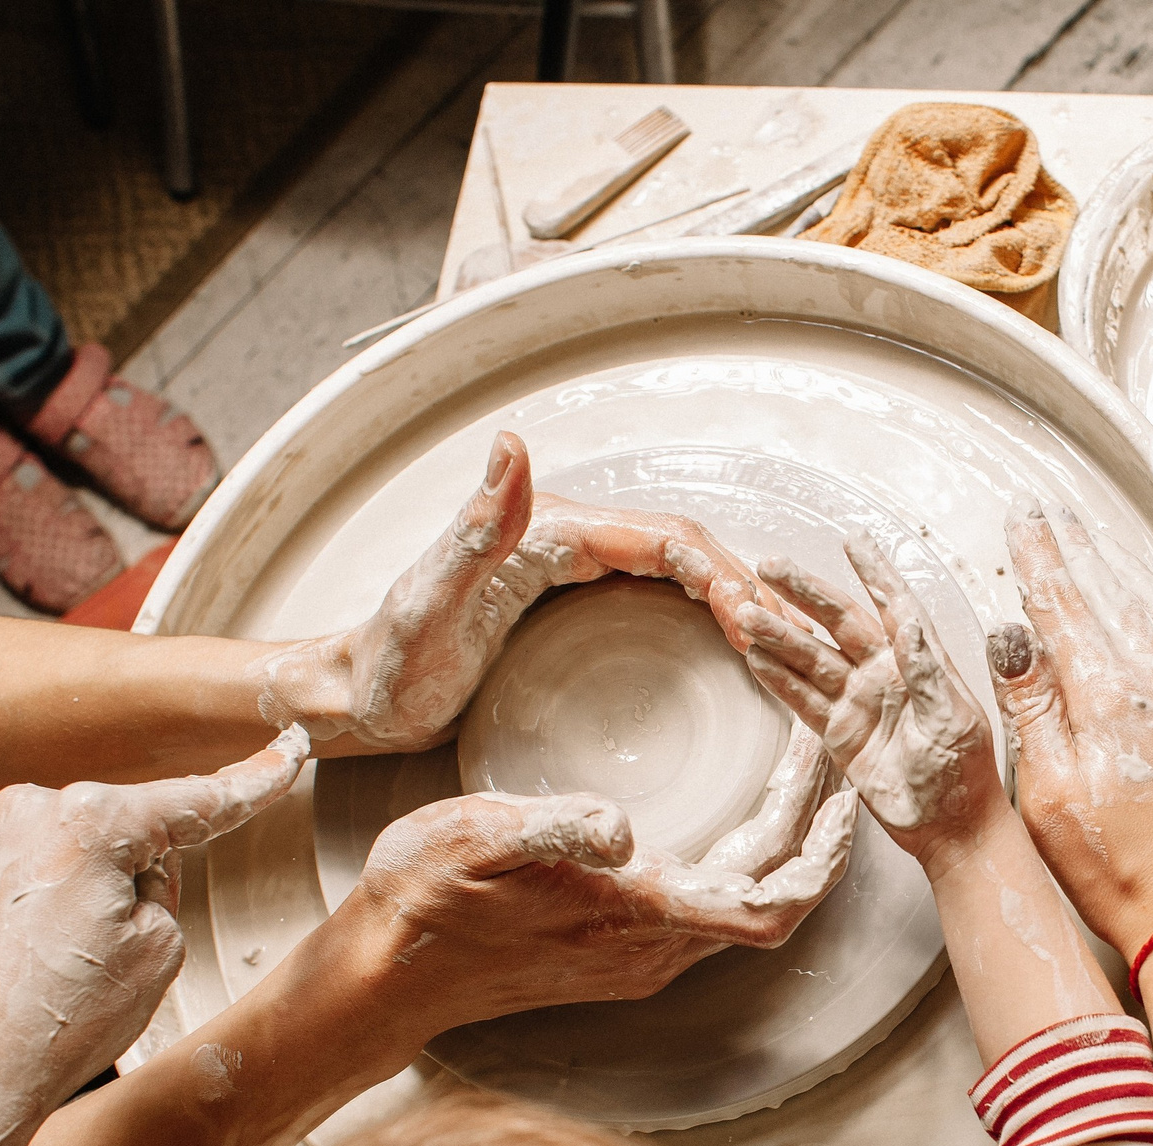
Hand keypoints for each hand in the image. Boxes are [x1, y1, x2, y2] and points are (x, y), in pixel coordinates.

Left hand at [0, 730, 308, 1145]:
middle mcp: (23, 811)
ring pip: (61, 856)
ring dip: (74, 900)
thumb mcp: (161, 952)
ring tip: (54, 977)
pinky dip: (26, 919)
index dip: (251, 783)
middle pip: (117, 831)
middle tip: (111, 959)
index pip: (193, 801)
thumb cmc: (60, 1025)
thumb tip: (131, 868)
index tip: (286, 755)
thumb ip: (162, 887)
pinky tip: (18, 974)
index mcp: (92, 820)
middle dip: (130, 879)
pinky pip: (11, 882)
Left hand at [257, 430, 777, 751]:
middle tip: (798, 640)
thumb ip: (477, 523)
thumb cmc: (389, 660)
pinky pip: (660, 602)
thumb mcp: (430, 597)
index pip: (666, 540)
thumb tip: (511, 442)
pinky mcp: (572, 606)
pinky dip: (707, 622)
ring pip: (681, 574)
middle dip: (749, 589)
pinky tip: (733, 656)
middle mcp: (567, 540)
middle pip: (687, 552)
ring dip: (736, 603)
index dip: (723, 577)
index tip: (760, 625)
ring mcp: (572, 573)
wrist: (354, 697)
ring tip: (787, 646)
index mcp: (551, 533)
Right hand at [348, 750, 856, 1037]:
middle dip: (809, 828)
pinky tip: (728, 816)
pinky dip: (737, 861)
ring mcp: (636, 956)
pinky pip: (706, 908)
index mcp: (634, 916)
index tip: (846, 801)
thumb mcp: (477, 838)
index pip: (769, 906)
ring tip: (794, 775)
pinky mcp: (616, 951)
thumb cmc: (422, 900)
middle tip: (826, 753)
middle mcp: (651, 949)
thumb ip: (554, 828)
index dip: (822, 859)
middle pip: (769, 898)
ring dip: (777, 846)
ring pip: (739, 903)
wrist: (380, 974)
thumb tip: (622, 826)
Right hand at [735, 535, 1005, 878]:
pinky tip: (754, 657)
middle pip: (838, 622)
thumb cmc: (965, 775)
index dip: (873, 571)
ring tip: (746, 613)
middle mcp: (886, 674)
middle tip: (770, 567)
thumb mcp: (953, 720)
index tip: (854, 541)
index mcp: (920, 662)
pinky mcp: (840, 733)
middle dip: (804, 594)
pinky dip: (778, 679)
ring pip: (812, 659)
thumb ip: (929, 672)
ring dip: (779, 636)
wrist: (951, 830)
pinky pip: (803, 700)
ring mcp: (860, 702)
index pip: (893, 605)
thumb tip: (911, 626)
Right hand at [989, 505, 1152, 959]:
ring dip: (1122, 572)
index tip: (1023, 526)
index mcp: (1113, 699)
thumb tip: (1015, 643)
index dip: (1039, 562)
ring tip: (1097, 543)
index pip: (1065, 609)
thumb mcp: (1051, 799)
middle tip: (1053, 518)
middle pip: (1113, 598)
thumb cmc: (1129, 877)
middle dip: (1078, 553)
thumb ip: (1034, 711)